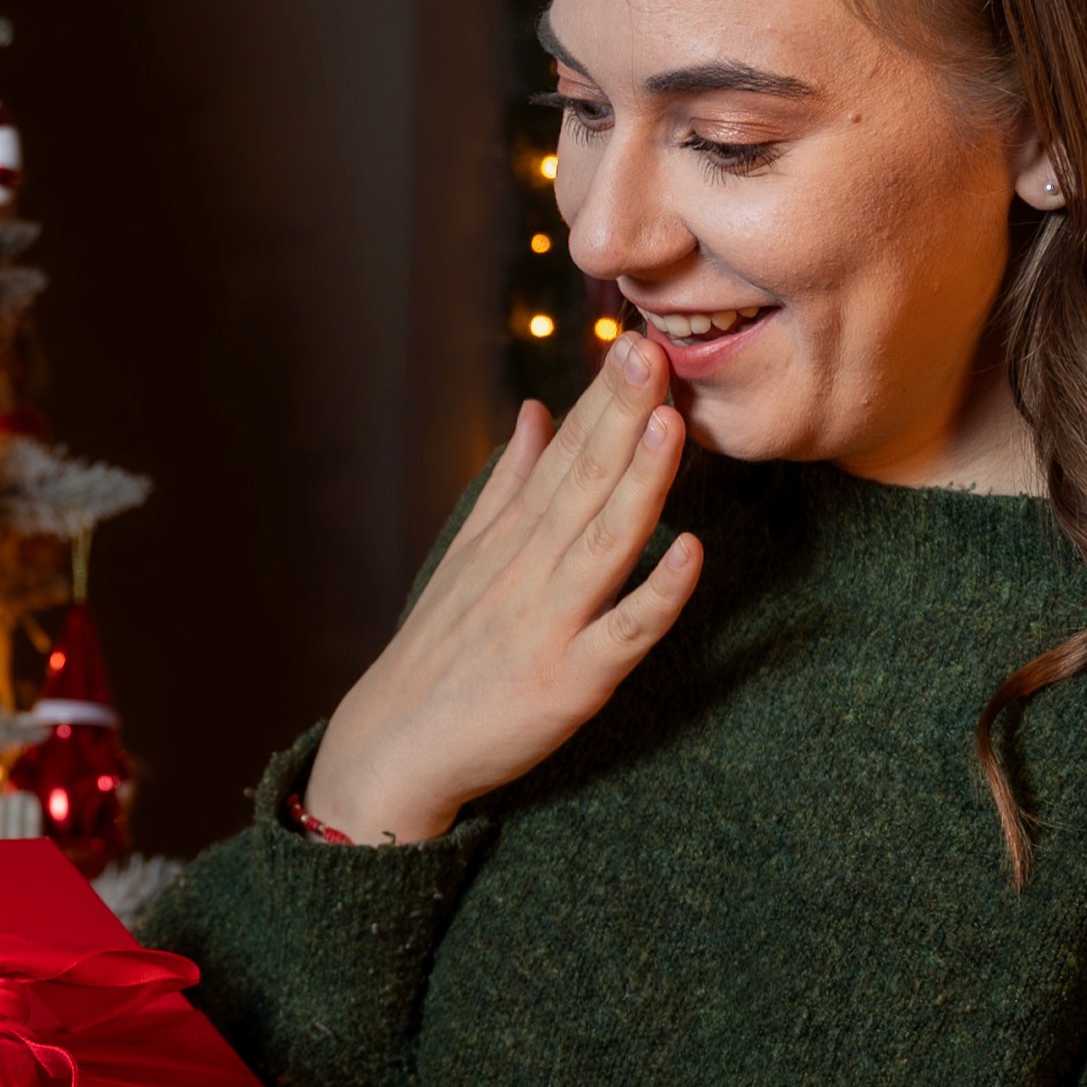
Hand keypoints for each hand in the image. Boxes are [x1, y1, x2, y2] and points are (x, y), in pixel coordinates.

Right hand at [302, 331, 703, 844]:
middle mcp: (529, 569)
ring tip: (669, 420)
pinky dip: (657, 594)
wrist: (395, 749)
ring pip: (605, 541)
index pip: (563, 452)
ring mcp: (550, 623)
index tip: (635, 338)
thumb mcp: (466, 556)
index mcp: (510, 536)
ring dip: (640, 481)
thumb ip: (510, 484)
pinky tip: (691, 552)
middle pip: (584, 481)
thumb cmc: (438, 652)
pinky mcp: (569, 682)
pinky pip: (623, 634)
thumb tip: (536, 410)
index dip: (602, 397)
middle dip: (621, 413)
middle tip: (652, 347)